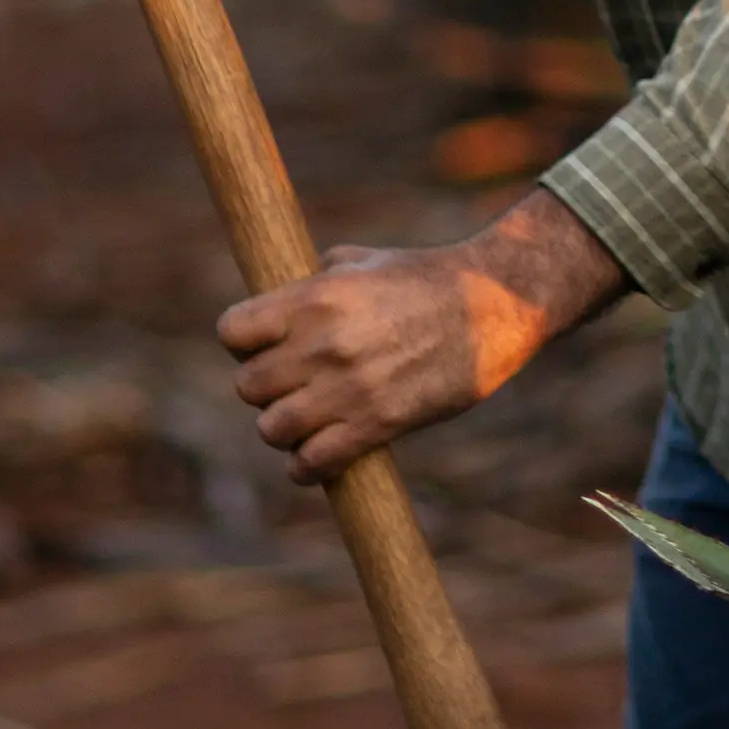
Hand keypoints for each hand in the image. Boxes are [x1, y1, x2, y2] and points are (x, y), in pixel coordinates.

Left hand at [219, 191, 629, 481]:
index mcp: (315, 297)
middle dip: (264, 389)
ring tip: (306, 422)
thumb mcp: (364, 262)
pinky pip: (312, 462)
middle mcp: (323, 343)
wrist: (497, 304)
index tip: (263, 347)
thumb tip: (283, 300)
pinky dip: (306, 467)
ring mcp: (349, 387)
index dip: (242, 343)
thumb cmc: (430, 277)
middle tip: (292, 387)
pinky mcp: (378, 423)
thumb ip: (316, 281)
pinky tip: (316, 458)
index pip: (231, 332)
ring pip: (271, 429)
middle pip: (247, 386)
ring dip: (284, 429)